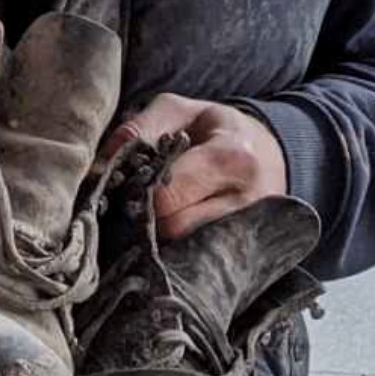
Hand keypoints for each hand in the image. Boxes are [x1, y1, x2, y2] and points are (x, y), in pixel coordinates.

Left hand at [103, 93, 287, 240]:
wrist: (270, 155)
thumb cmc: (217, 129)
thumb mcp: (181, 111)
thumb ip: (140, 128)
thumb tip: (104, 161)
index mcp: (232, 159)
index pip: (168, 195)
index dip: (135, 191)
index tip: (120, 183)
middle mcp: (246, 203)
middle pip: (173, 229)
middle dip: (142, 217)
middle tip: (128, 202)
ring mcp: (248, 235)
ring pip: (184, 252)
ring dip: (156, 238)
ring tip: (145, 217)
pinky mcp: (245, 255)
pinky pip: (197, 264)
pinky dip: (175, 253)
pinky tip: (164, 235)